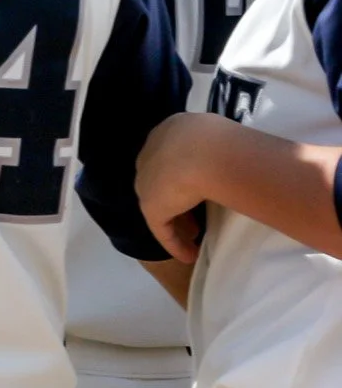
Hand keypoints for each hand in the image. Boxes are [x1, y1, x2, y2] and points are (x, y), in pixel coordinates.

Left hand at [136, 111, 230, 262]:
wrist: (207, 152)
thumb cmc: (224, 141)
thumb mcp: (223, 137)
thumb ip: (221, 148)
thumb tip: (240, 159)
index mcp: (169, 132)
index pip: (171, 158)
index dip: (184, 177)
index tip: (200, 192)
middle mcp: (151, 154)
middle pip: (161, 183)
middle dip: (176, 201)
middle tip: (195, 219)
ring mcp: (147, 181)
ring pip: (160, 206)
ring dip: (177, 224)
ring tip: (194, 238)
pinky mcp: (151, 206)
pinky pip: (161, 228)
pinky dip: (174, 243)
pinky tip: (189, 255)